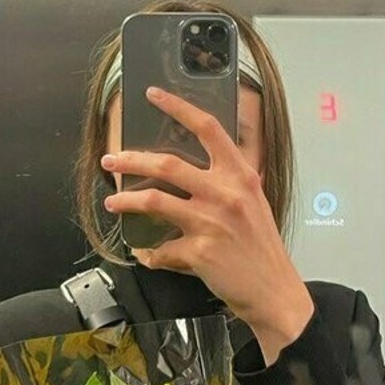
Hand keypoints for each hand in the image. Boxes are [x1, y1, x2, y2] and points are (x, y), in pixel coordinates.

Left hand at [100, 85, 313, 363]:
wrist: (274, 290)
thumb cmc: (262, 246)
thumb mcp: (253, 202)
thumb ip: (227, 182)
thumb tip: (191, 169)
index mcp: (240, 175)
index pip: (208, 128)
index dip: (178, 106)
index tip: (154, 94)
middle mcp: (225, 193)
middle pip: (166, 163)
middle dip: (131, 159)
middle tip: (110, 159)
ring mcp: (210, 222)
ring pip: (153, 201)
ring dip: (125, 200)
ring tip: (112, 200)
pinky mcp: (198, 252)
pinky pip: (160, 248)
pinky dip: (149, 252)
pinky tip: (144, 253)